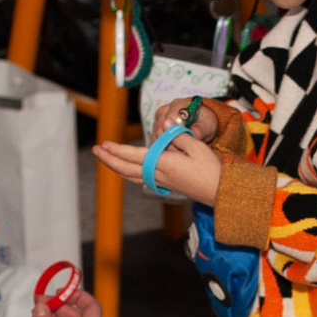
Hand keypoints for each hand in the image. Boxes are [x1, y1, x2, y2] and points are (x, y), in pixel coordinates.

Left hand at [92, 134, 221, 207]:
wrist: (220, 192)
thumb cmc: (211, 169)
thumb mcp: (198, 147)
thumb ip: (178, 135)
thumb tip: (164, 124)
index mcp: (165, 164)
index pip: (135, 156)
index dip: (118, 150)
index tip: (104, 144)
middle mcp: (159, 175)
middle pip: (127, 169)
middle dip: (109, 160)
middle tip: (96, 150)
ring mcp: (162, 181)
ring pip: (132, 176)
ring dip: (116, 167)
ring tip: (106, 158)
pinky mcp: (166, 184)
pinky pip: (141, 178)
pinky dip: (129, 172)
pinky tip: (126, 167)